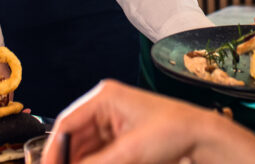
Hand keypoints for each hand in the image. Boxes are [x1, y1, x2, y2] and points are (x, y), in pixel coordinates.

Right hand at [45, 80, 254, 163]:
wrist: (201, 135)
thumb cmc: (173, 130)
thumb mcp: (129, 153)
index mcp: (104, 97)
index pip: (67, 123)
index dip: (53, 149)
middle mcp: (105, 105)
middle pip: (73, 136)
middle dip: (67, 157)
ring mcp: (113, 120)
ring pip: (84, 146)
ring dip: (80, 160)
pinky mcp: (121, 134)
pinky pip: (98, 151)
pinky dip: (93, 161)